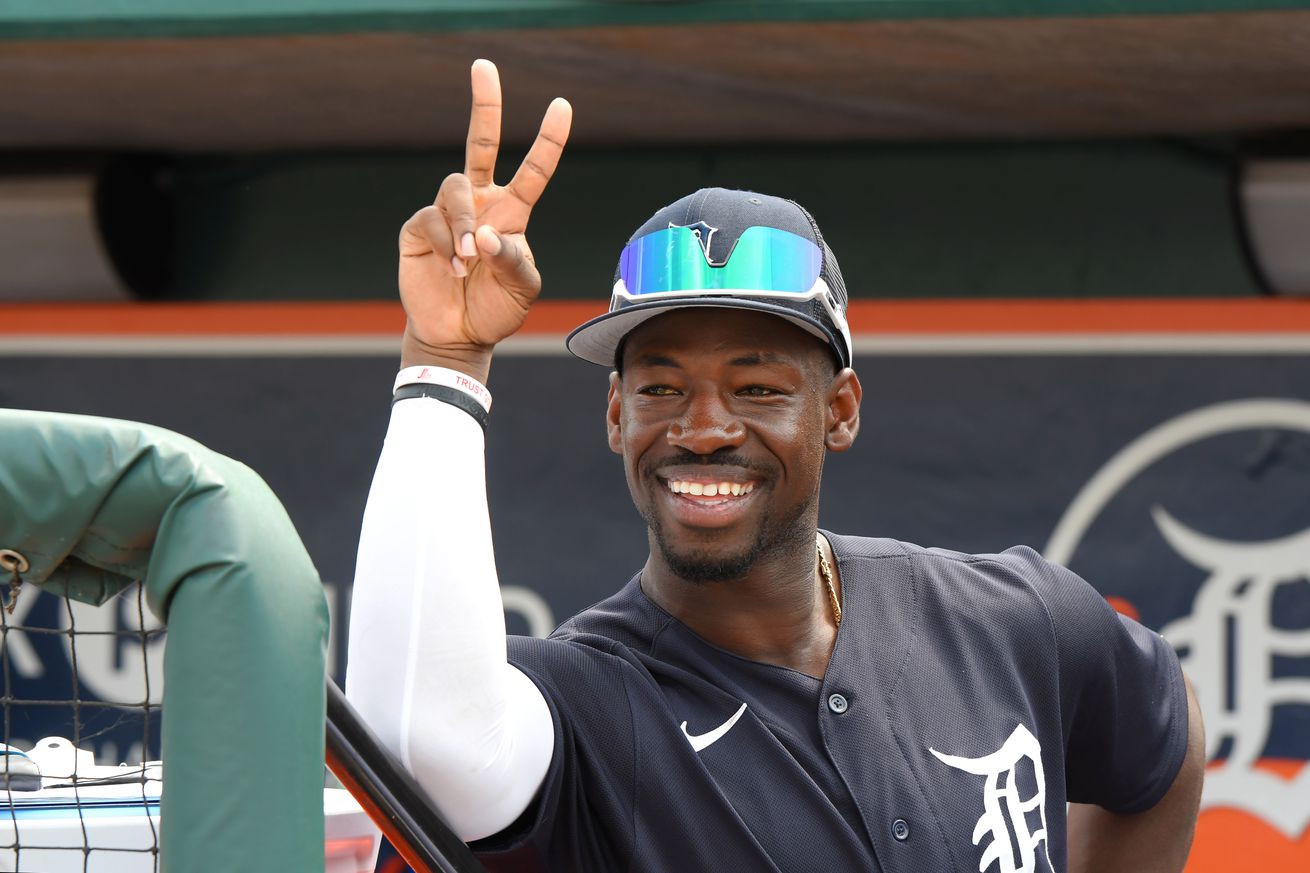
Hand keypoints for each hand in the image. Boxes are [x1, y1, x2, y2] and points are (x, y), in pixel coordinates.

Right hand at [397, 59, 571, 379]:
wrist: (460, 336)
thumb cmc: (496, 309)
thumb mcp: (522, 288)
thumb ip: (512, 258)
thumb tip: (483, 233)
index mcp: (512, 213)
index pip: (533, 170)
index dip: (548, 139)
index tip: (562, 105)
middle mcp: (480, 205)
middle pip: (479, 143)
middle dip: (484, 105)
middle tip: (484, 66)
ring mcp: (447, 214)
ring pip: (455, 188)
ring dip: (462, 223)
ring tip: (467, 260)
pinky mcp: (418, 228)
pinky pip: (431, 219)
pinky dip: (444, 244)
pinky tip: (452, 270)